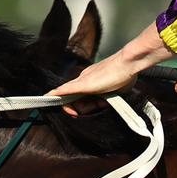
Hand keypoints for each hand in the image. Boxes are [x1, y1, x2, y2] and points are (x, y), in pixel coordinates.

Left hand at [46, 23, 176, 116]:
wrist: (127, 64)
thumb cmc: (124, 76)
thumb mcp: (113, 94)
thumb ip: (105, 100)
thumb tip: (99, 107)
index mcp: (92, 82)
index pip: (81, 97)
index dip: (78, 107)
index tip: (77, 113)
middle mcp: (85, 79)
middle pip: (74, 97)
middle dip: (71, 107)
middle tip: (73, 113)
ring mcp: (83, 81)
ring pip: (68, 94)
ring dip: (64, 103)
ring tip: (65, 109)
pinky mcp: (83, 84)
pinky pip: (66, 89)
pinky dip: (57, 93)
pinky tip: (49, 96)